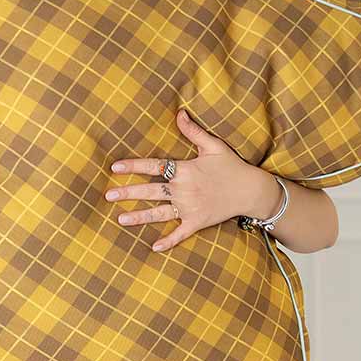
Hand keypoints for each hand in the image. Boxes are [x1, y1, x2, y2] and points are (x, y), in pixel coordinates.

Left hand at [105, 108, 280, 252]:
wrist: (251, 191)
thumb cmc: (232, 166)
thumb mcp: (213, 146)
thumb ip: (193, 131)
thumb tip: (179, 113)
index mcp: (185, 170)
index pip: (154, 166)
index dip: (133, 166)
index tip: (114, 167)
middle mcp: (184, 190)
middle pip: (151, 190)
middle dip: (129, 193)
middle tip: (109, 195)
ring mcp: (189, 208)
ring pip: (159, 213)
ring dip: (140, 216)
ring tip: (120, 219)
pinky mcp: (197, 222)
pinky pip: (180, 233)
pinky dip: (168, 241)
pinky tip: (153, 247)